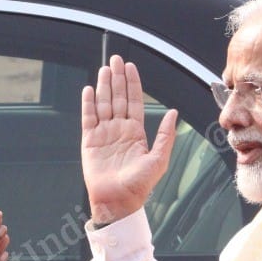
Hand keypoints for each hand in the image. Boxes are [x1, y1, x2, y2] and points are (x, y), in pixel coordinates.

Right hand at [80, 54, 178, 223]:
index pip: (134, 101)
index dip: (132, 83)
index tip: (130, 67)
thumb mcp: (159, 159)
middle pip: (118, 97)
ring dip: (104, 86)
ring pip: (103, 104)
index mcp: (136, 132)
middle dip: (117, 78)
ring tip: (104, 69)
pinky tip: (89, 90)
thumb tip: (173, 113)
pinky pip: (88, 118)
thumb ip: (165, 135)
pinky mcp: (89, 141)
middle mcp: (119, 129)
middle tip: (115, 59)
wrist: (118, 201)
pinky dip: (88, 103)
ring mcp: (104, 134)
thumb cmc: (139, 185)